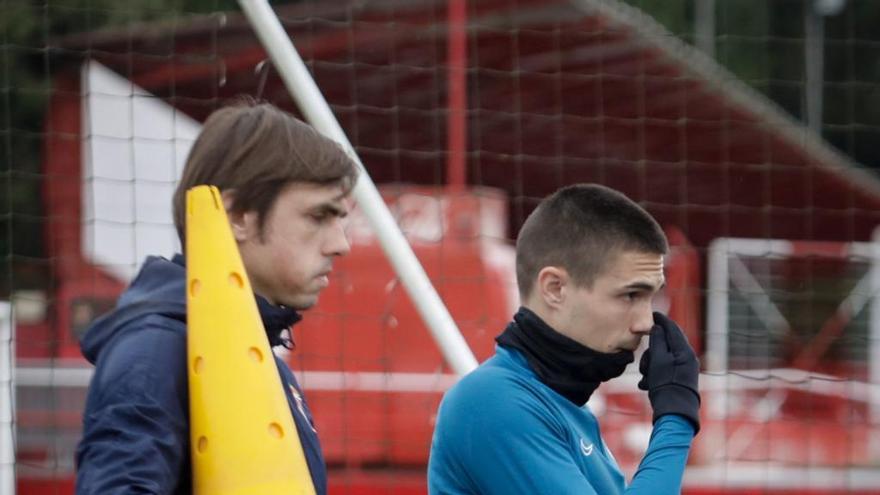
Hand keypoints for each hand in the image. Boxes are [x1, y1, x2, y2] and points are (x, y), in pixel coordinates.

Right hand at [637, 312, 700, 433]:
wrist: (675, 412)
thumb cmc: (665, 385)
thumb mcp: (658, 360)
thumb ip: (657, 341)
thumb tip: (658, 327)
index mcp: (684, 351)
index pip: (672, 328)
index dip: (661, 320)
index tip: (652, 314)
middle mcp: (687, 358)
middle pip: (666, 344)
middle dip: (651, 352)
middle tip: (643, 364)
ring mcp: (684, 369)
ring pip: (663, 358)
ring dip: (650, 366)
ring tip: (645, 378)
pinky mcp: (680, 379)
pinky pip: (664, 370)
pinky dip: (654, 374)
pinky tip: (646, 385)